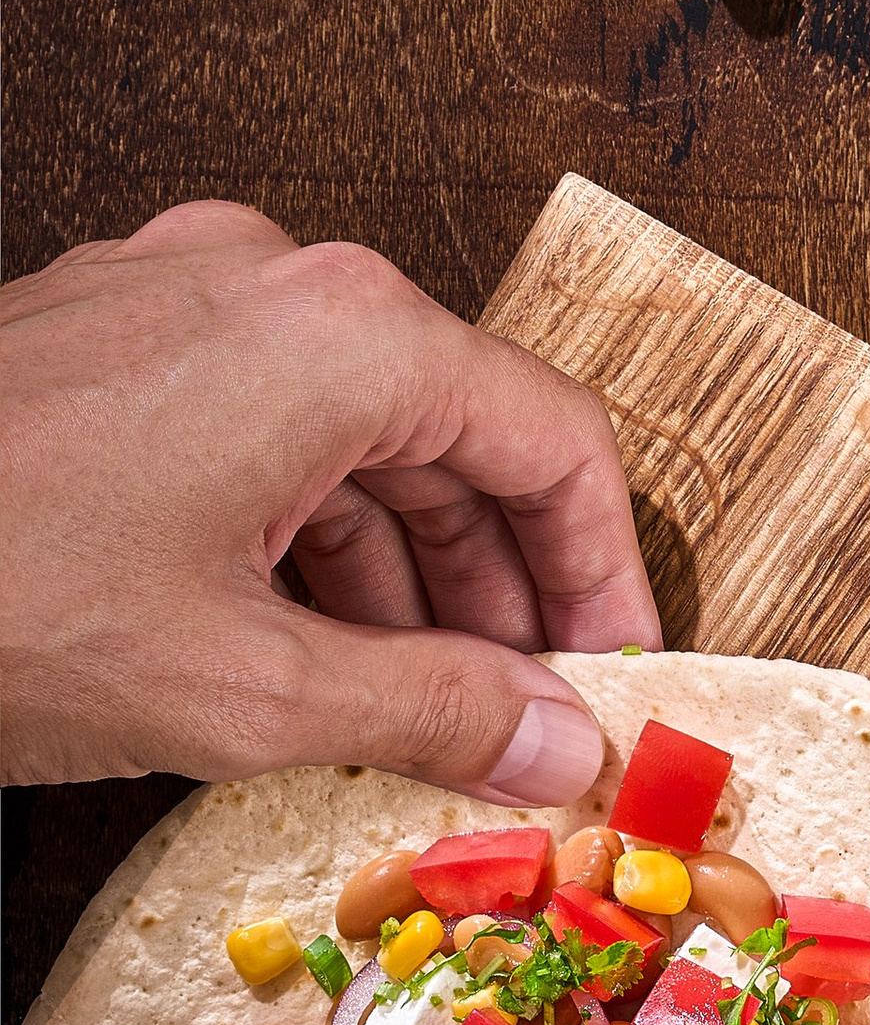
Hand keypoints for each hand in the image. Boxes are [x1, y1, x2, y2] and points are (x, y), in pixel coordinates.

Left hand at [0, 202, 656, 801]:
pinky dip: (302, 531)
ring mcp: (176, 298)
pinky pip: (256, 423)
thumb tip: (558, 742)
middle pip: (457, 428)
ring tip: (411, 704)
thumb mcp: (248, 689)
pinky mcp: (99, 337)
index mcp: (344, 333)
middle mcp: (272, 282)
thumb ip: (434, 710)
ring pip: (352, 429)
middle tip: (524, 712)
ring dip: (401, 569)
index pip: (554, 438)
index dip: (604, 576)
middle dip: (501, 584)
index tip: (615, 679)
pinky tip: (294, 644)